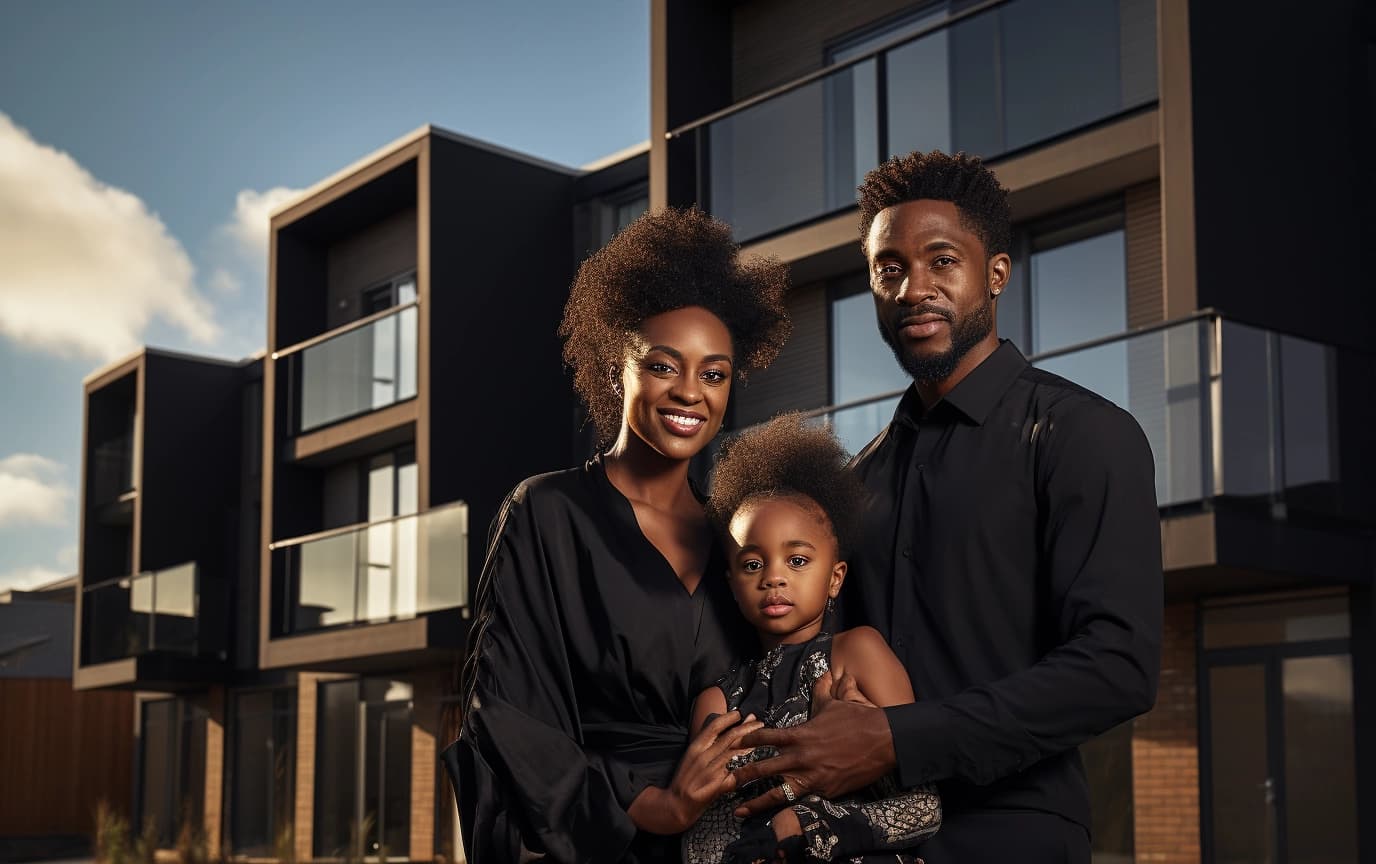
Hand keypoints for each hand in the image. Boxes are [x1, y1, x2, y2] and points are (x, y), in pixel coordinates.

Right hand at [628, 710, 762, 833]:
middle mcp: (703, 757)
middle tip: (759, 722)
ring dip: (750, 743)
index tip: (740, 713)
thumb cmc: (684, 779)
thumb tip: (720, 729)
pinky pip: (735, 774)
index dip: (728, 717)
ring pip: (735, 752)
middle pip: (729, 737)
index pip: (714, 726)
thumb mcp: (690, 757)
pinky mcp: (717, 786)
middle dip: (746, 727)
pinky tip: (756, 762)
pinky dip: (746, 766)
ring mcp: (710, 771)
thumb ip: (705, 745)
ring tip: (761, 738)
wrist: (676, 805)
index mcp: (695, 747)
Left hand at [730, 672, 894, 816]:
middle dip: (742, 775)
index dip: (748, 740)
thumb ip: (824, 691)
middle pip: (764, 768)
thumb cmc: (860, 719)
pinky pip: (805, 798)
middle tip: (723, 780)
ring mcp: (813, 776)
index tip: (734, 743)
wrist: (885, 740)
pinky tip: (777, 817)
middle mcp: (802, 757)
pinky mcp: (826, 792)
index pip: (767, 737)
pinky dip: (792, 805)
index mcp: (801, 734)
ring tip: (738, 811)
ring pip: (778, 792)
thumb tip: (824, 673)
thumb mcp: (838, 702)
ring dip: (756, 802)